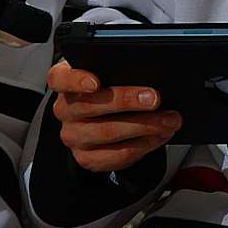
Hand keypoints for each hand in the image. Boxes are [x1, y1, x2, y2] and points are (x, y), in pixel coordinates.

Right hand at [48, 59, 180, 173]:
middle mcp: (66, 110)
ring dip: (144, 126)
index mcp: (65, 83)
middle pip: (91, 106)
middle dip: (127, 101)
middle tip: (154, 98)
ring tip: (168, 119)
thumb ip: (117, 69)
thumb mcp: (108, 73)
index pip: (59, 79)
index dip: (76, 80)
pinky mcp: (87, 158)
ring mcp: (74, 136)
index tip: (95, 82)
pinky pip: (116, 154)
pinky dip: (143, 145)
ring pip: (107, 132)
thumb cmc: (108, 89)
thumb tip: (149, 70)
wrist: (102, 120)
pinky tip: (159, 135)